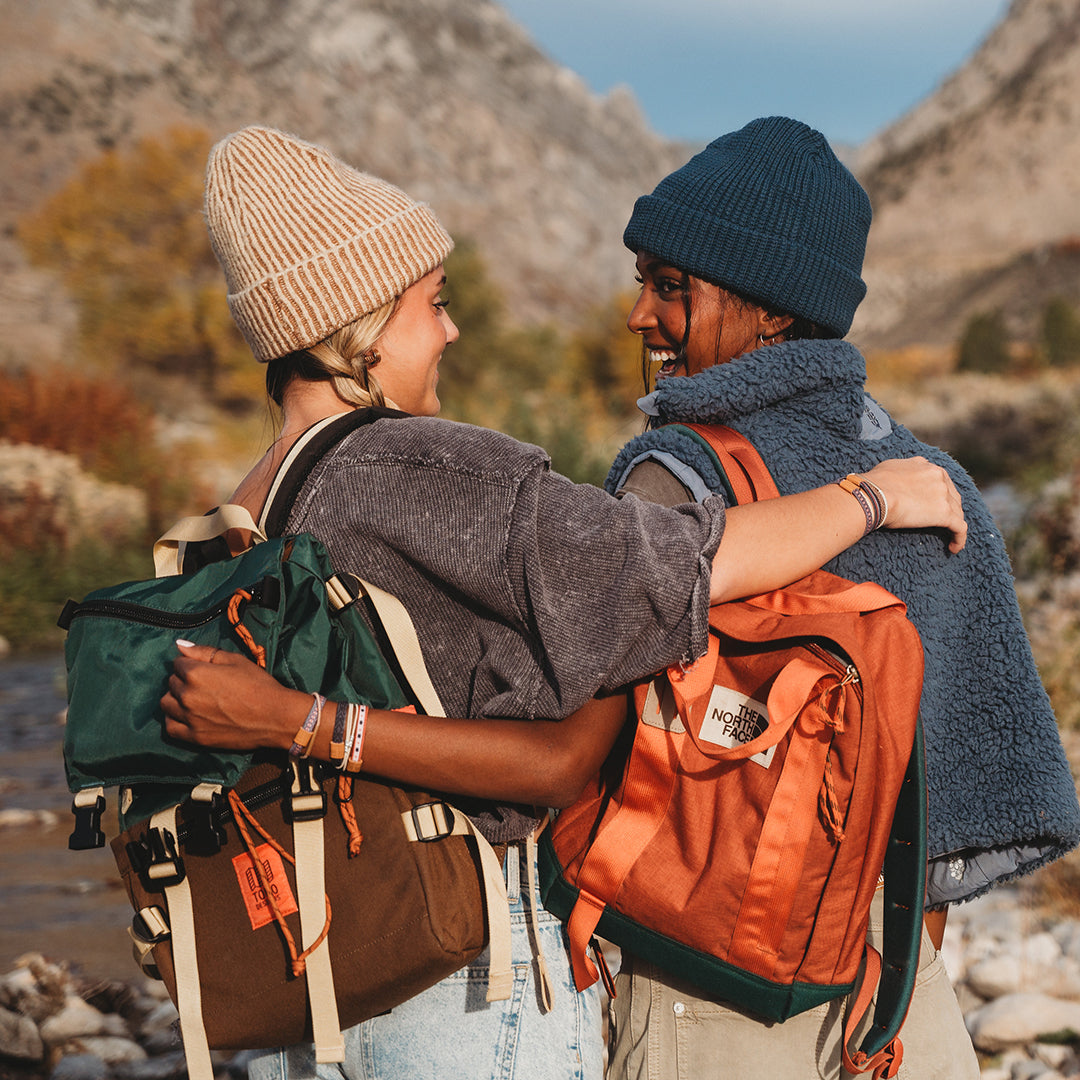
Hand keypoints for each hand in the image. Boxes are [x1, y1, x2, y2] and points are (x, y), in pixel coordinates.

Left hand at [160, 641, 306, 749]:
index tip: (204, 669)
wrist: (274, 717)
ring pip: (167, 703)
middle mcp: (187, 695)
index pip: (178, 663)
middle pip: (172, 682)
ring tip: (195, 699)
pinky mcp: (194, 737)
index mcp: (196, 673)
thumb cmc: (258, 685)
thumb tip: (179, 645)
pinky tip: (188, 715)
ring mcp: (189, 718)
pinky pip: (170, 727)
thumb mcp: (235, 660)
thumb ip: (204, 652)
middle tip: (204, 683)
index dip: (191, 663)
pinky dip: (175, 719)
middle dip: (184, 680)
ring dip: (176, 698)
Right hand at [862, 457, 966, 553]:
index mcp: (927, 466)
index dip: (939, 493)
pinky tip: (954, 548)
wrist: (873, 496)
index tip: (933, 504)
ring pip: (957, 512)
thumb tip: (898, 479)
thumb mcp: (890, 467)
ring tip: (949, 537)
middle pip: (952, 495)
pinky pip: (959, 528)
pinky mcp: (945, 514)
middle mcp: (939, 476)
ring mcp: (944, 495)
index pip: (940, 481)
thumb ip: (903, 470)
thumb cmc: (874, 484)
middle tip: (941, 522)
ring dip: (954, 524)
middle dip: (950, 508)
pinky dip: (959, 539)